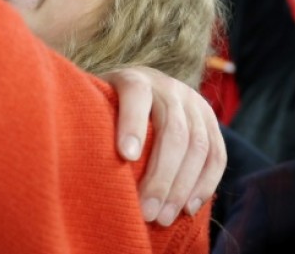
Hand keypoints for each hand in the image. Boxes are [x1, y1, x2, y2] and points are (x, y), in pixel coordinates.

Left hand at [104, 66, 225, 226]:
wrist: (141, 90)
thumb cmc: (106, 109)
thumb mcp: (94, 106)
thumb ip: (92, 124)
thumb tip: (77, 161)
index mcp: (134, 78)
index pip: (136, 94)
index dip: (132, 124)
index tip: (126, 156)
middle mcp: (168, 87)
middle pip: (173, 130)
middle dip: (161, 176)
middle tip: (147, 213)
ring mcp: (194, 102)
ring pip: (198, 145)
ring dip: (182, 188)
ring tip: (163, 218)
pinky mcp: (211, 121)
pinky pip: (217, 155)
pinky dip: (204, 184)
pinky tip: (188, 209)